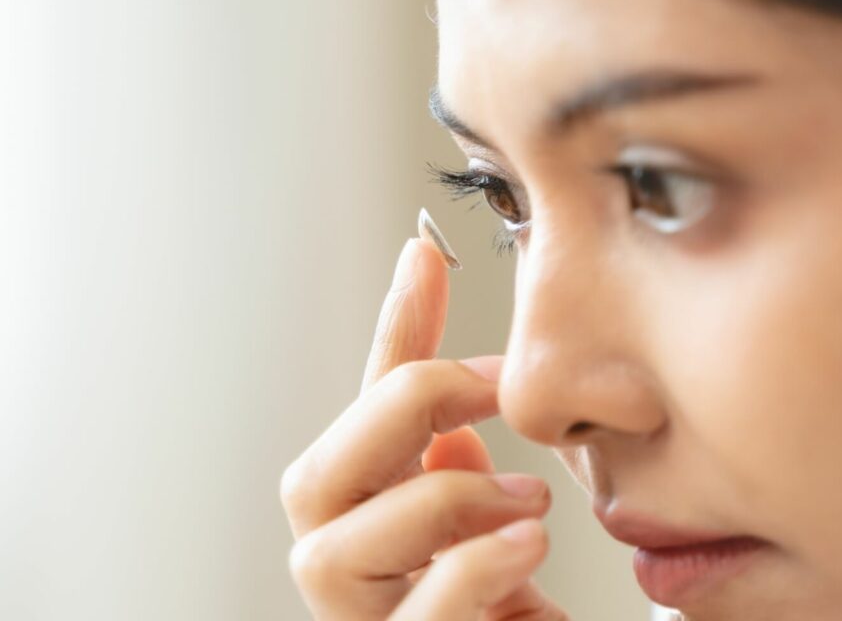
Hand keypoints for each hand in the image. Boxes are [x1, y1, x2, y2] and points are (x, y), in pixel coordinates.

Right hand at [281, 237, 568, 619]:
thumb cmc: (503, 606)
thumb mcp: (492, 520)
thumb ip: (462, 461)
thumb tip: (453, 419)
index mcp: (368, 519)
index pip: (363, 414)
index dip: (392, 329)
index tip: (425, 256)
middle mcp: (344, 572)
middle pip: (311, 479)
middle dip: (403, 410)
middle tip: (496, 389)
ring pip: (331, 551)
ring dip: (441, 501)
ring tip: (530, 499)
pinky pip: (417, 618)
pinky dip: (470, 568)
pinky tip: (525, 544)